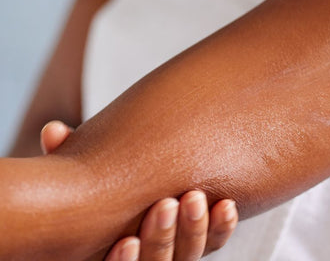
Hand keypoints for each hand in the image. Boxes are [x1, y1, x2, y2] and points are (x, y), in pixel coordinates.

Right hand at [41, 121, 237, 260]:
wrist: (145, 176)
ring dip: (195, 230)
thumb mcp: (86, 167)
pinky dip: (221, 227)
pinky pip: (215, 240)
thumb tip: (53, 131)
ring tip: (196, 197)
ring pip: (189, 255)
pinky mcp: (202, 234)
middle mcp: (146, 254)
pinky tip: (227, 205)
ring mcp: (176, 246)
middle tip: (166, 205)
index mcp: (115, 246)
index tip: (127, 240)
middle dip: (162, 239)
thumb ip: (69, 154)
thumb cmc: (106, 176)